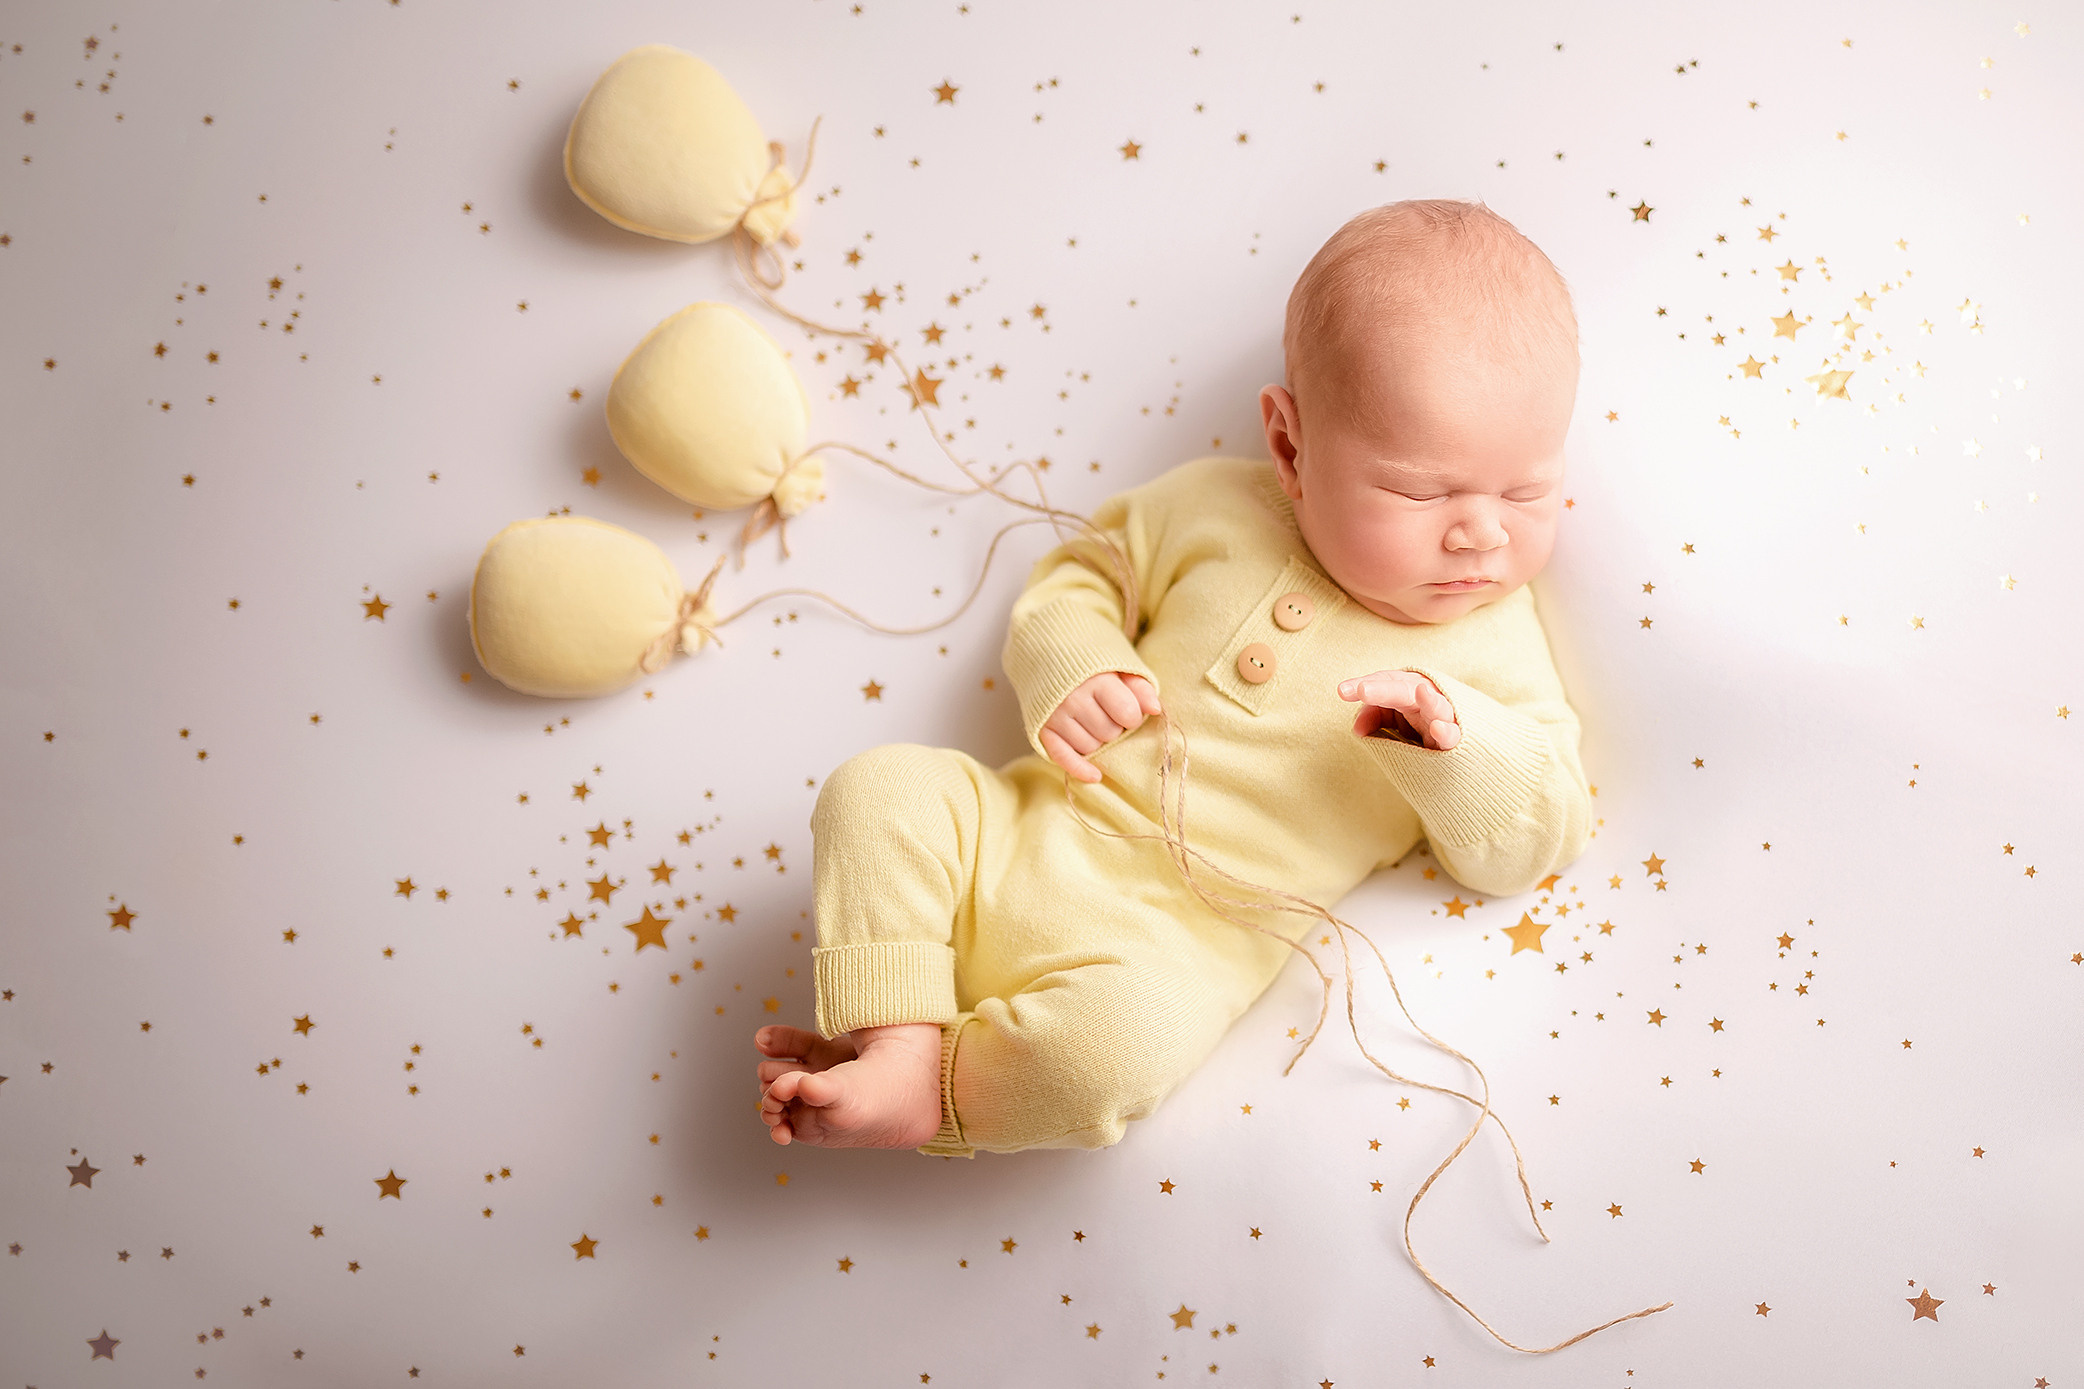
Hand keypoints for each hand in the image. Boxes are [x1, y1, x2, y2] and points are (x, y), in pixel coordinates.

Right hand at [1040, 672, 1161, 782]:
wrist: (1048, 655)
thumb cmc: (1091, 664)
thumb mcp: (1119, 667)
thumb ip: (1140, 687)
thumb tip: (1155, 709)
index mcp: (1096, 680)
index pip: (1128, 714)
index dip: (1133, 716)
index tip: (1127, 708)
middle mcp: (1073, 699)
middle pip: (1109, 733)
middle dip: (1114, 728)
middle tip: (1107, 713)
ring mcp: (1055, 716)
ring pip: (1090, 748)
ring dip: (1097, 741)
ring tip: (1093, 723)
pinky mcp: (1042, 729)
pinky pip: (1063, 757)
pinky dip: (1079, 769)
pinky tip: (1095, 775)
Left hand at [1339, 669, 1460, 749]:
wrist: (1457, 748)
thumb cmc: (1420, 728)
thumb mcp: (1394, 721)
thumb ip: (1375, 718)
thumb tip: (1357, 729)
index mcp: (1408, 690)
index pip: (1387, 681)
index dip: (1366, 684)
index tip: (1343, 691)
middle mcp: (1427, 698)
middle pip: (1405, 688)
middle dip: (1384, 689)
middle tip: (1362, 690)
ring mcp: (1444, 717)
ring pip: (1437, 706)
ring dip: (1429, 700)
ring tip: (1420, 692)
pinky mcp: (1456, 740)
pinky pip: (1453, 735)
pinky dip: (1446, 731)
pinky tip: (1437, 728)